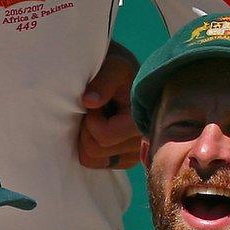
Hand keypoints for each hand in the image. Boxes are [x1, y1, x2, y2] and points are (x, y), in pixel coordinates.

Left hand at [77, 43, 140, 169]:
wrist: (120, 72)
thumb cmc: (118, 67)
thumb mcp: (114, 65)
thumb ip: (104, 81)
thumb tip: (90, 101)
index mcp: (144, 119)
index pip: (104, 136)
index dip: (91, 120)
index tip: (95, 102)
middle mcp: (144, 141)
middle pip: (95, 150)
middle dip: (86, 128)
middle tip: (94, 110)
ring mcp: (135, 153)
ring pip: (93, 160)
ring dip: (87, 137)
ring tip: (98, 117)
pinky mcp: (125, 159)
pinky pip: (96, 163)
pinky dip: (89, 146)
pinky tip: (99, 128)